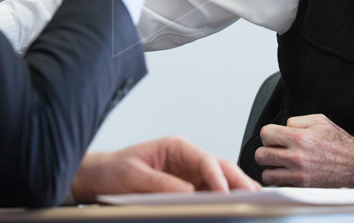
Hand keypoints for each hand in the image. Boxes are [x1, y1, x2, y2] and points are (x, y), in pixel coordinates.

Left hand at [69, 136, 260, 202]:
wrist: (100, 177)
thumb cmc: (114, 170)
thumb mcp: (134, 176)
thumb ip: (161, 183)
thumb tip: (188, 191)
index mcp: (176, 147)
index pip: (205, 160)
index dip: (218, 177)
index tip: (225, 194)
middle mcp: (186, 157)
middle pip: (220, 167)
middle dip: (238, 181)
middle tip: (253, 198)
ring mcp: (189, 172)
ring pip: (220, 179)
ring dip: (236, 190)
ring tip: (252, 203)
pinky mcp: (188, 186)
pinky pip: (210, 191)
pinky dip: (223, 199)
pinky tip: (233, 207)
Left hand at [255, 114, 353, 187]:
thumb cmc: (339, 143)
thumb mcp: (319, 120)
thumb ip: (296, 121)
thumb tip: (282, 127)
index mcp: (299, 138)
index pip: (266, 134)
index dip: (269, 135)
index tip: (274, 138)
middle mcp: (296, 157)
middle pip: (261, 155)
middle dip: (267, 151)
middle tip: (276, 151)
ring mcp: (298, 175)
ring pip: (267, 174)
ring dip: (272, 168)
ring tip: (281, 165)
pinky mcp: (302, 188)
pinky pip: (279, 186)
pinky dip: (281, 181)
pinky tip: (289, 175)